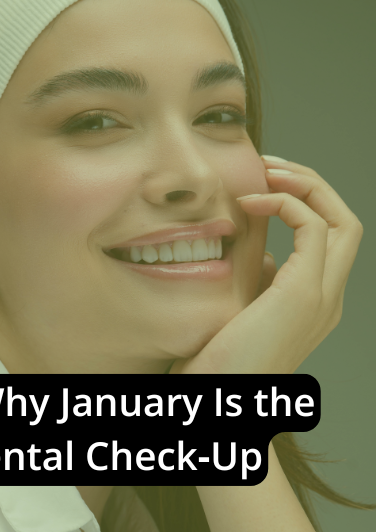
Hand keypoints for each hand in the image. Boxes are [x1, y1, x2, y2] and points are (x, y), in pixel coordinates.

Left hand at [170, 156, 363, 374]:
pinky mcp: (303, 295)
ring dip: (305, 185)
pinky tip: (247, 202)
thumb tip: (265, 253)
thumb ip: (260, 281)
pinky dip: (286, 203)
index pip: (329, 236)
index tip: (260, 184)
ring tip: (265, 171)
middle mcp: (328, 298)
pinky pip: (313, 228)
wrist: (217, 398)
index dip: (302, 201)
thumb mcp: (240, 311)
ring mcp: (321, 297)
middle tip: (267, 165)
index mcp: (314, 301)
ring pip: (343, 220)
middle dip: (311, 183)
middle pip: (346, 222)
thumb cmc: (216, 362)